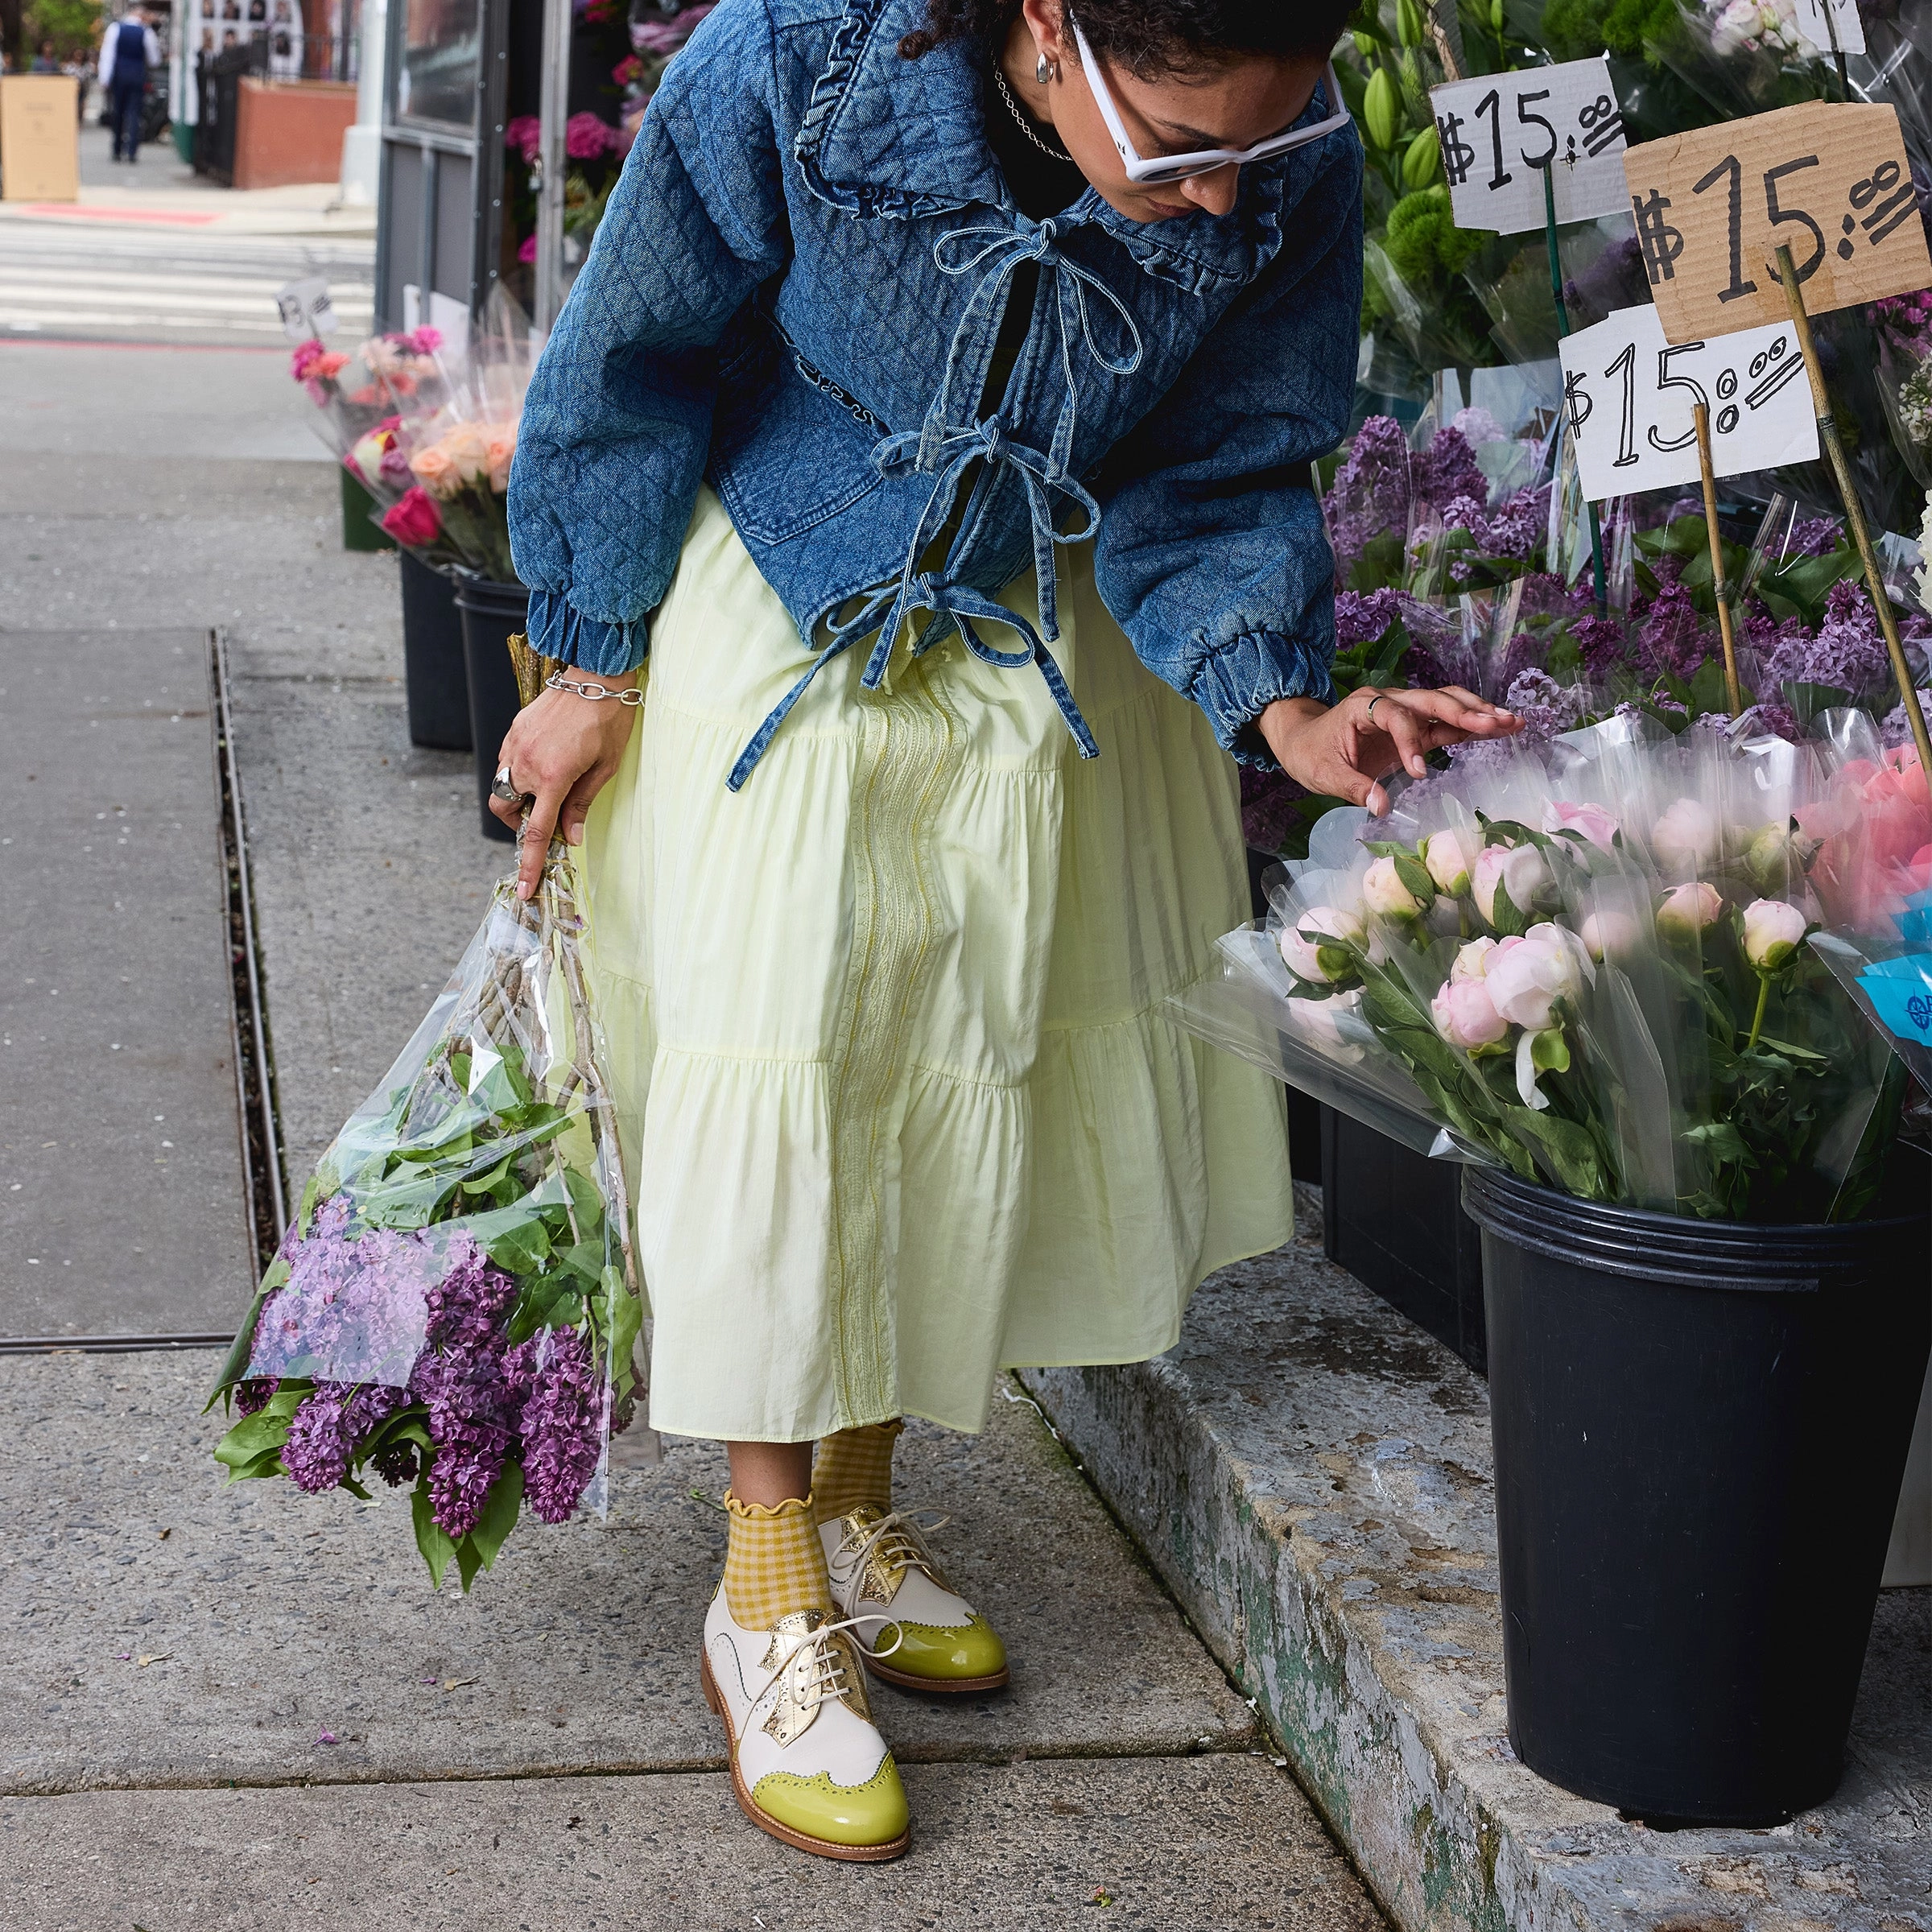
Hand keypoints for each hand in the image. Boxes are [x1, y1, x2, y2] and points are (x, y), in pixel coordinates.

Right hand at [490, 671, 639, 898]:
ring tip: (547, 787)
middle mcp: (527, 763)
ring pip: (501, 785)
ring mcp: (515, 745)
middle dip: (517, 822)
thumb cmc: (608, 721)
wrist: (596, 675)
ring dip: (518, 796)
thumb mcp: (604, 768)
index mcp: (554, 777)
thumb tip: (570, 839)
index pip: (537, 831)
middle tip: (543, 818)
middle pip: (505, 810)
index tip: (524, 887)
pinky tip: (544, 762)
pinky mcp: (513, 730)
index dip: (529, 863)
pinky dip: (518, 772)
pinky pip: (506, 761)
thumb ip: (581, 804)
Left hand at [1258, 686, 1520, 817]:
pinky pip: (1446, 723)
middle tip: (1498, 723)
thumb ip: (1354, 788)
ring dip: (1479, 714)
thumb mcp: (1325, 774)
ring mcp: (1406, 711)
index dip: (1410, 742)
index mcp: (1365, 707)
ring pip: (1447, 705)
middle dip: (1466, 713)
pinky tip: (1500, 730)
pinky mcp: (1415, 726)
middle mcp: (1390, 700)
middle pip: (1433, 700)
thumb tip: (1381, 808)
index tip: (1418, 773)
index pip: (1396, 717)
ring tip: (1512, 723)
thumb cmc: (1312, 754)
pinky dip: (1472, 727)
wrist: (1304, 740)